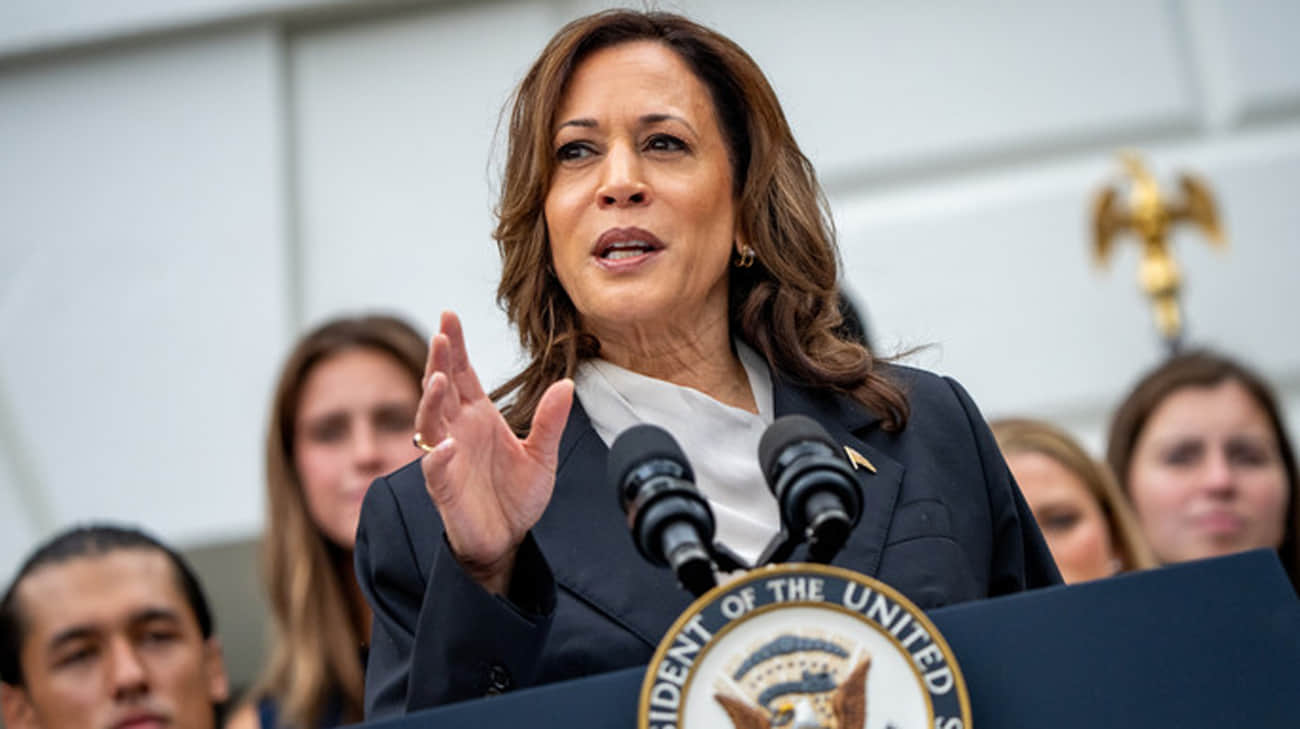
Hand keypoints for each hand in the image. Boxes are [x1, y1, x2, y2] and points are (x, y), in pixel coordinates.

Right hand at [415, 311, 573, 594]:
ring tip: (439, 380)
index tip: (450, 316)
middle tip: (442, 335)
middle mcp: (457, 430)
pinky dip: (437, 456)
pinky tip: (445, 445)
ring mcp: (446, 457)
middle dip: (439, 361)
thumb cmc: (517, 496)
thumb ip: (550, 422)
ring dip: (431, 401)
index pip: (462, 373)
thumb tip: (566, 384)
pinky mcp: (444, 488)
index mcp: (479, 416)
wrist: (507, 540)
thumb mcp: (542, 456)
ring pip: (429, 422)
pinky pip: (434, 469)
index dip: (456, 346)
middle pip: (441, 388)